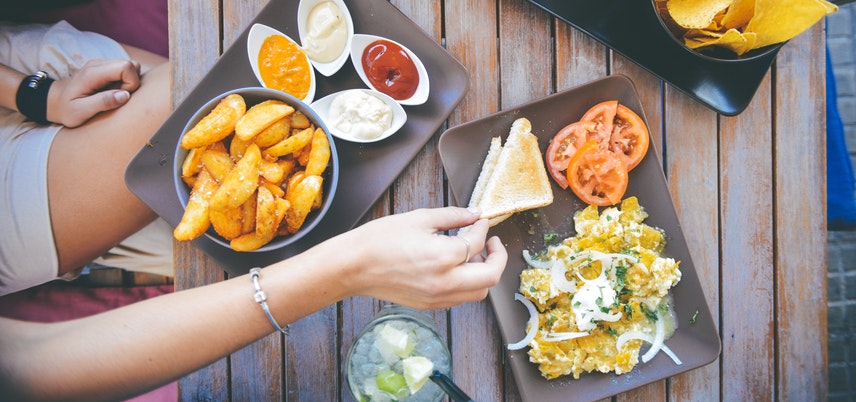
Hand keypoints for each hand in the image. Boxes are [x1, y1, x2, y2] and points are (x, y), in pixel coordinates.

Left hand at [46, 59, 141, 126]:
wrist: (53, 100)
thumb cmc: (66, 109)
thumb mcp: (80, 111)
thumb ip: (103, 102)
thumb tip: (125, 95)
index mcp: (93, 73)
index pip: (126, 66)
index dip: (131, 83)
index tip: (121, 97)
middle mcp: (98, 64)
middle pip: (131, 64)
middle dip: (132, 83)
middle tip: (116, 96)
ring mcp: (101, 64)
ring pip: (130, 66)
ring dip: (129, 82)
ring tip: (113, 94)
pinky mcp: (104, 68)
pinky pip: (124, 70)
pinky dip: (124, 82)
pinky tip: (111, 91)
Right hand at [336, 207, 507, 308]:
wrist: (354, 266)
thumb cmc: (380, 239)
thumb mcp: (419, 219)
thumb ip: (453, 216)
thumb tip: (474, 214)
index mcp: (443, 256)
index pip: (476, 242)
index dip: (482, 228)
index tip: (480, 220)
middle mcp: (445, 282)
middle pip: (491, 276)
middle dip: (498, 257)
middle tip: (493, 242)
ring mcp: (438, 297)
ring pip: (479, 292)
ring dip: (484, 273)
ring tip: (475, 256)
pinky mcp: (430, 305)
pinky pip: (461, 298)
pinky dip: (468, 284)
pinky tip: (458, 268)